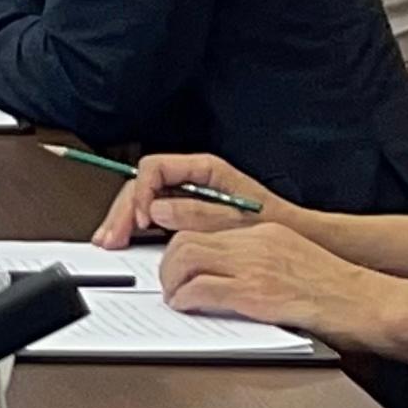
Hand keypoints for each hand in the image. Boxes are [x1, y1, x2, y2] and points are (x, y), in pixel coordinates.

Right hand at [91, 151, 286, 248]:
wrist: (298, 236)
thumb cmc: (275, 223)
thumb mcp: (237, 218)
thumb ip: (197, 212)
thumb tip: (157, 210)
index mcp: (204, 169)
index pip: (156, 168)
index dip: (143, 192)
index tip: (143, 219)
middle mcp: (191, 178)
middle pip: (142, 185)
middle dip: (123, 210)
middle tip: (111, 236)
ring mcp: (186, 195)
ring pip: (142, 199)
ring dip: (123, 219)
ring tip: (109, 240)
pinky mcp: (186, 213)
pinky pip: (152, 214)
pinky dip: (136, 227)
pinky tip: (125, 240)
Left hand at [153, 219, 396, 343]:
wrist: (368, 304)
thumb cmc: (341, 291)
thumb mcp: (297, 260)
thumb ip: (264, 260)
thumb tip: (232, 276)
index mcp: (266, 233)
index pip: (207, 227)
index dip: (182, 245)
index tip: (177, 261)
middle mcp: (256, 243)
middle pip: (188, 239)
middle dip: (168, 262)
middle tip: (168, 282)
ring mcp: (255, 267)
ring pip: (186, 259)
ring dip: (171, 280)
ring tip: (174, 296)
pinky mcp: (256, 294)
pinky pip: (202, 290)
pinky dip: (186, 299)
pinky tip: (186, 307)